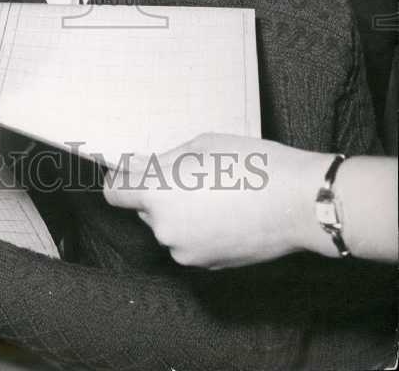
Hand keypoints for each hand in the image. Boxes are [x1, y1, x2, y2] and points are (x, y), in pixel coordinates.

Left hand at [104, 132, 328, 268]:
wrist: (297, 202)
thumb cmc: (250, 165)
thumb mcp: (199, 147)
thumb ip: (163, 162)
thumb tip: (141, 168)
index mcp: (157, 194)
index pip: (116, 194)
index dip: (120, 180)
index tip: (128, 171)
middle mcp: (164, 229)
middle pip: (146, 209)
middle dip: (158, 192)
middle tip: (187, 174)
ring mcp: (187, 252)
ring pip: (170, 227)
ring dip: (181, 212)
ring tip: (214, 192)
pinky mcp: (209, 265)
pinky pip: (192, 242)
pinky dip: (200, 229)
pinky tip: (226, 211)